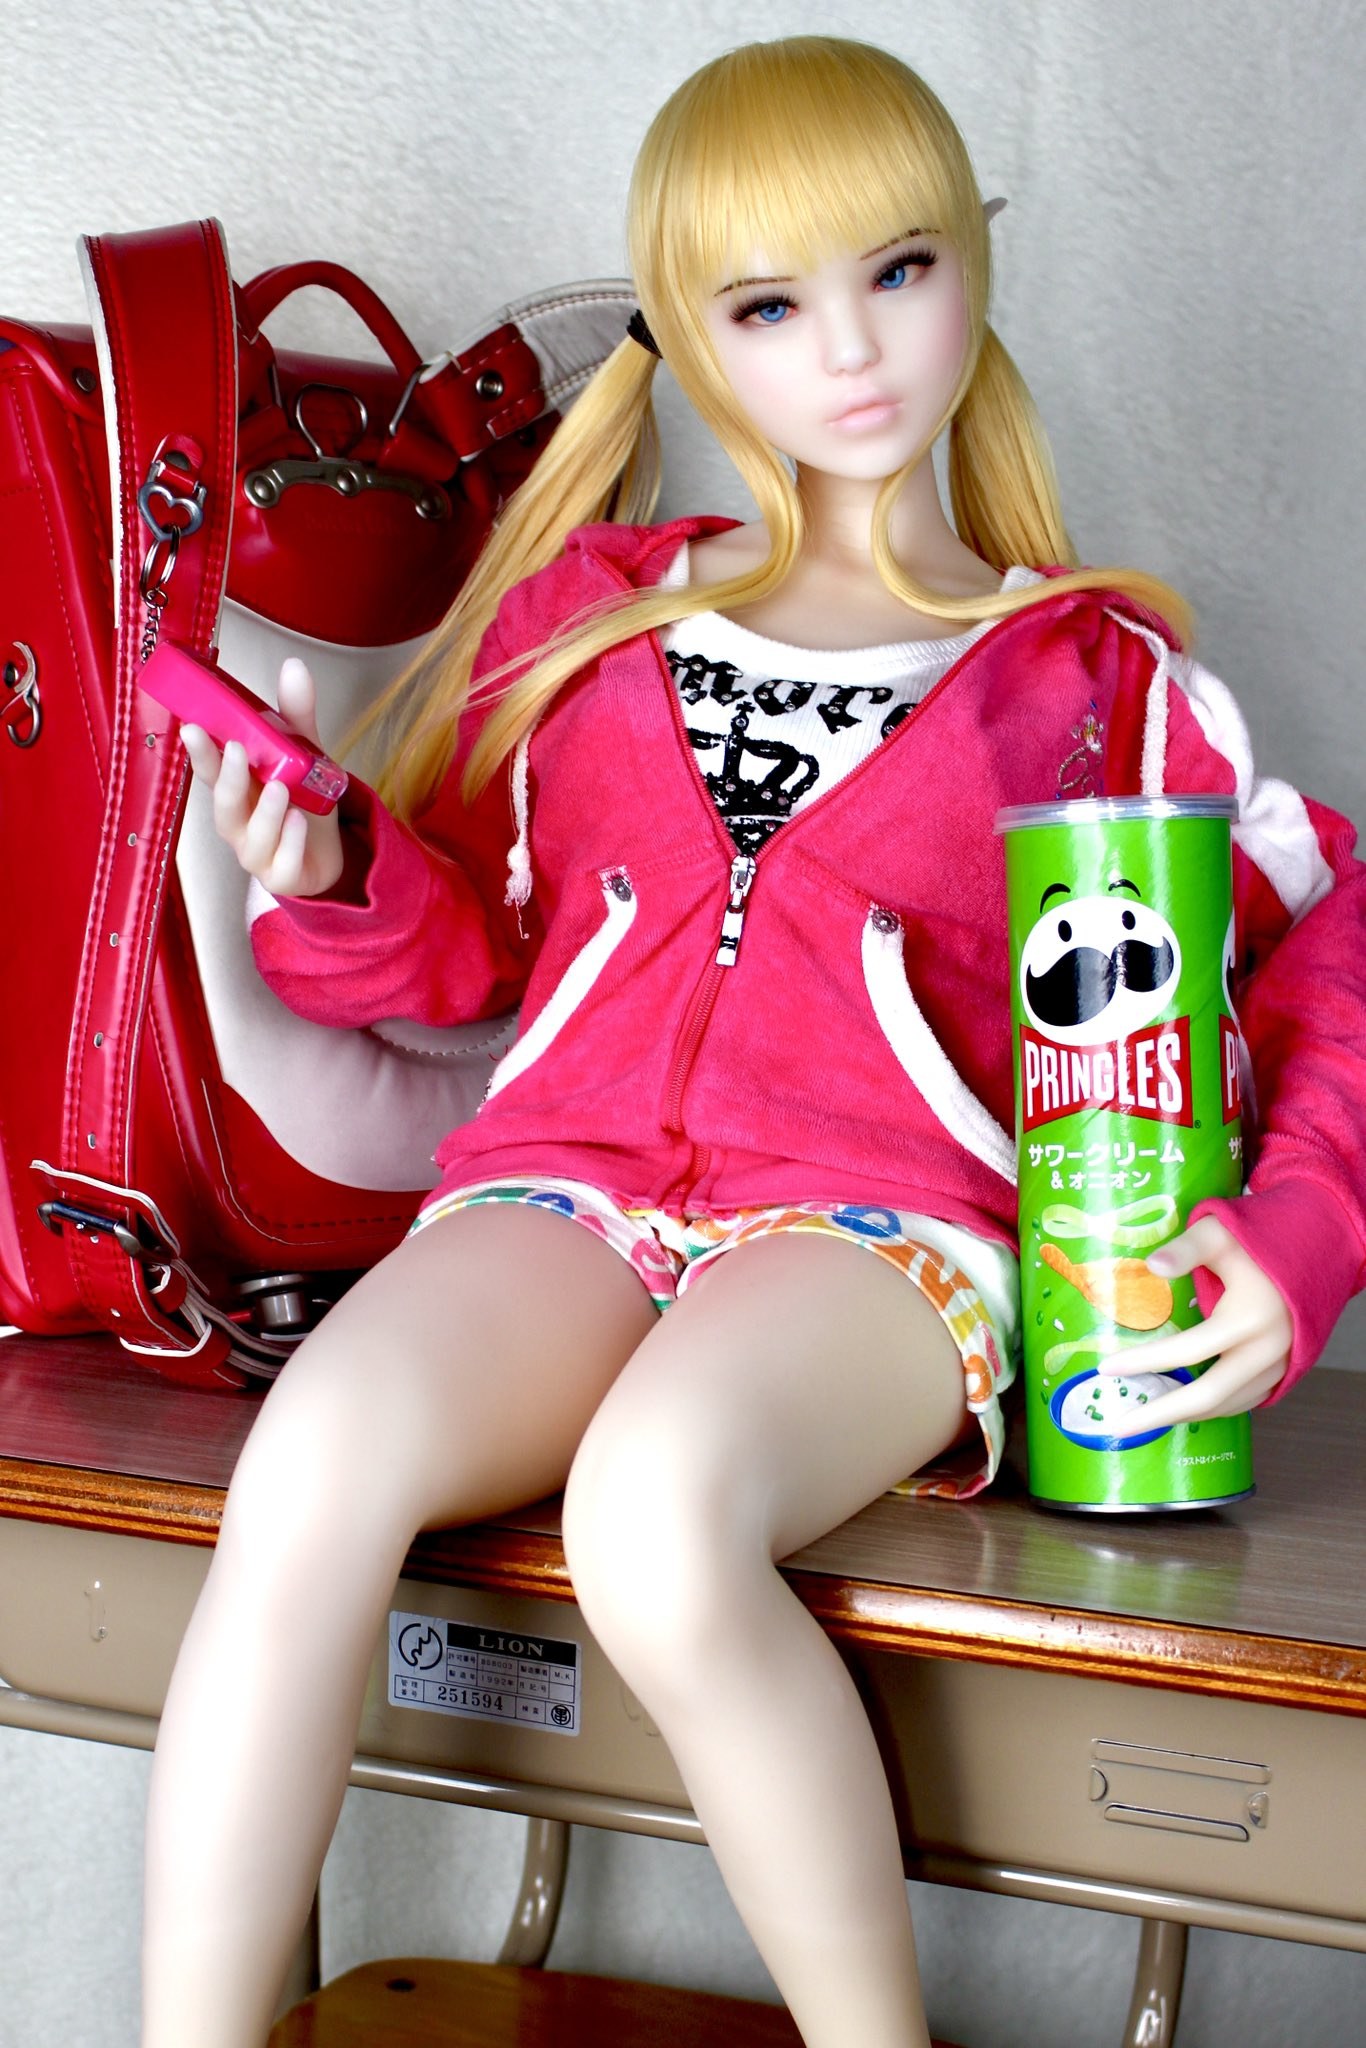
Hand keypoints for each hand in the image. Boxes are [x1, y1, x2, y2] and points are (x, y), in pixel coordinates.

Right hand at [181, 657, 343, 897]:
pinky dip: (291, 843)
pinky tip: (300, 822)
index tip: (192, 727)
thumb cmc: (302, 803)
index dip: (200, 752)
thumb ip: (296, 716)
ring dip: (264, 813)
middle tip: (238, 751)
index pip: (210, 771)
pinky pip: (282, 865)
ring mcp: (258, 853)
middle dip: (228, 779)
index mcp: (238, 790)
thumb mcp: (303, 756)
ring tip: (280, 788)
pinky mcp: (283, 876)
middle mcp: (240, 823)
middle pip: (224, 805)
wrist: (328, 855)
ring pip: (252, 837)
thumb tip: (294, 666)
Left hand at [1097, 1214, 1291, 1435]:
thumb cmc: (1262, 1241)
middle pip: (1207, 1397)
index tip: (1106, 1368)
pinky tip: (1182, 1407)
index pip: (1188, 1351)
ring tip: (1143, 1418)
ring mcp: (1279, 1366)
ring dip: (1184, 1415)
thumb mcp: (1220, 1233)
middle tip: (1118, 1427)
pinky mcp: (1284, 1372)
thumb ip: (1186, 1249)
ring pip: (1226, 1406)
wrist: (1315, 1253)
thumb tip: (1151, 1266)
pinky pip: (1244, 1401)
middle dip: (1160, 1414)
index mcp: (1249, 1319)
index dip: (1145, 1361)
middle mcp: (1267, 1351)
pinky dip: (1211, 1409)